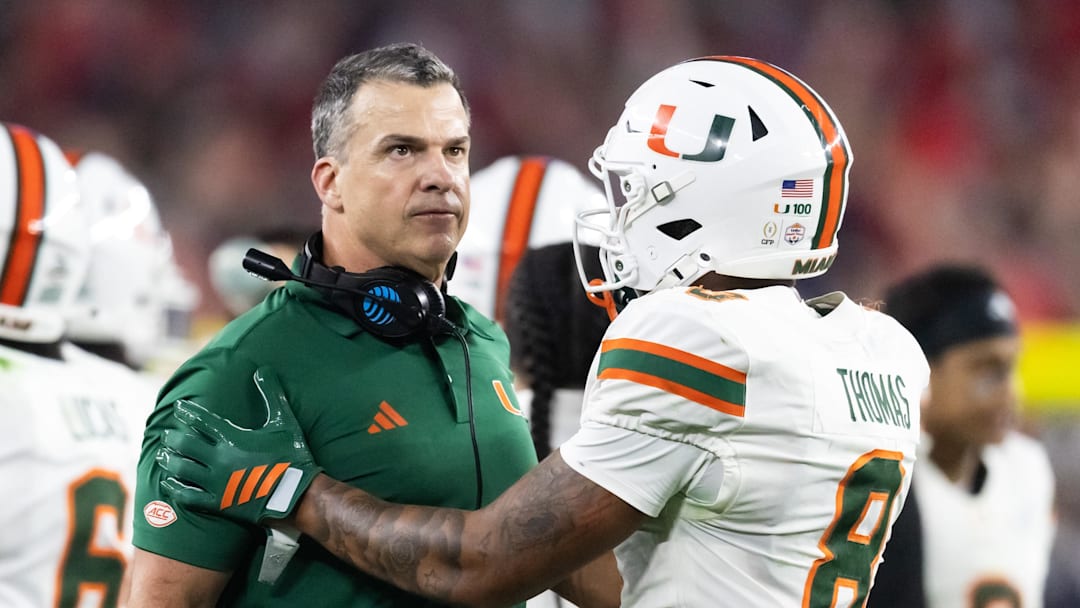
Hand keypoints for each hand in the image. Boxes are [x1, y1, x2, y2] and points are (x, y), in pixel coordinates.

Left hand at [157, 367, 321, 524]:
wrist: (298, 494)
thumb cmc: (292, 455)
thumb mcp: (284, 422)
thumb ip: (272, 395)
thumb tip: (263, 369)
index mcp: (233, 438)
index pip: (202, 421)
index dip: (187, 412)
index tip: (178, 407)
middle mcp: (219, 458)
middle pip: (186, 445)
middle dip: (174, 438)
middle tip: (167, 435)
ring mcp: (216, 482)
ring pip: (183, 470)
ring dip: (170, 461)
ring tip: (162, 456)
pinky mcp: (219, 503)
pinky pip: (189, 496)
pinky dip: (175, 489)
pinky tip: (167, 484)